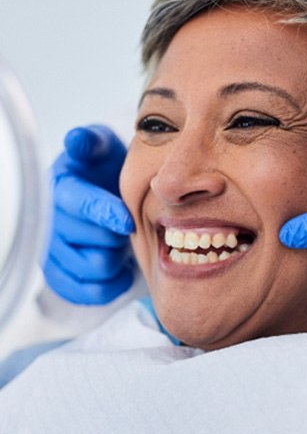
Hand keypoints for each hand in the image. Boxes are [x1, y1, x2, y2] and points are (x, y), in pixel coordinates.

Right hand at [43, 125, 134, 304]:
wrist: (102, 193)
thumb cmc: (103, 170)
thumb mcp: (100, 146)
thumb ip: (91, 142)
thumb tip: (77, 140)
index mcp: (60, 189)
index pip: (80, 205)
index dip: (105, 214)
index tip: (128, 222)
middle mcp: (50, 223)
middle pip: (94, 241)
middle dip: (119, 235)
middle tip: (128, 226)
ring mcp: (52, 253)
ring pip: (95, 268)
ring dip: (117, 258)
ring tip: (121, 243)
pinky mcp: (60, 276)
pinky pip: (87, 292)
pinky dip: (110, 284)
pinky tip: (120, 268)